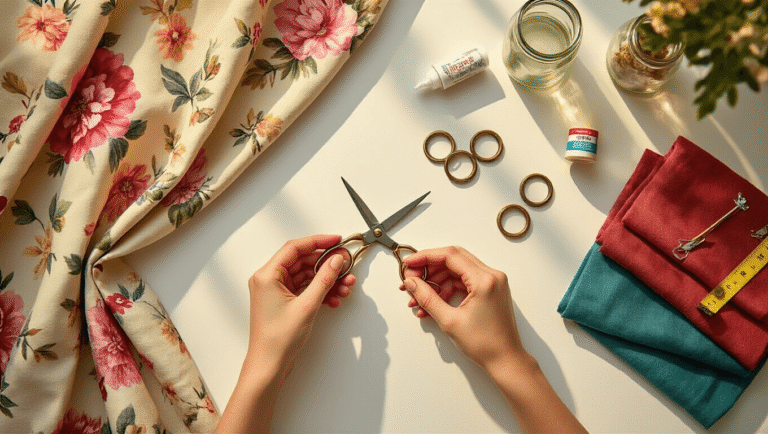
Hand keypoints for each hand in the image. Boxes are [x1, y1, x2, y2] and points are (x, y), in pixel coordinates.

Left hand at [245, 234, 355, 377]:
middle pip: (302, 261)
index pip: (295, 248)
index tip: (336, 241)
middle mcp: (269, 280)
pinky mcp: (283, 302)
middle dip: (326, 265)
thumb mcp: (307, 305)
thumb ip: (324, 279)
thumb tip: (336, 261)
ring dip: (326, 280)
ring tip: (345, 286)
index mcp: (267, 275)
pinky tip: (335, 298)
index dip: (318, 242)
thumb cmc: (278, 339)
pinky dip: (320, 291)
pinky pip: (305, 289)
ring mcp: (276, 291)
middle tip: (346, 266)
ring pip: (306, 276)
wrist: (270, 365)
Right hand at [400, 246, 526, 370]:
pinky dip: (446, 289)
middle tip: (411, 280)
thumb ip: (427, 298)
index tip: (409, 263)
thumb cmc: (485, 344)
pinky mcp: (489, 290)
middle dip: (429, 269)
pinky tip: (432, 304)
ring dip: (436, 282)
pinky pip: (463, 282)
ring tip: (419, 299)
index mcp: (485, 280)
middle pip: (453, 259)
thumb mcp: (449, 321)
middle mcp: (492, 276)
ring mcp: (492, 282)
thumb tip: (411, 283)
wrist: (505, 360)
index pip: (450, 256)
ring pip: (456, 271)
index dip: (425, 257)